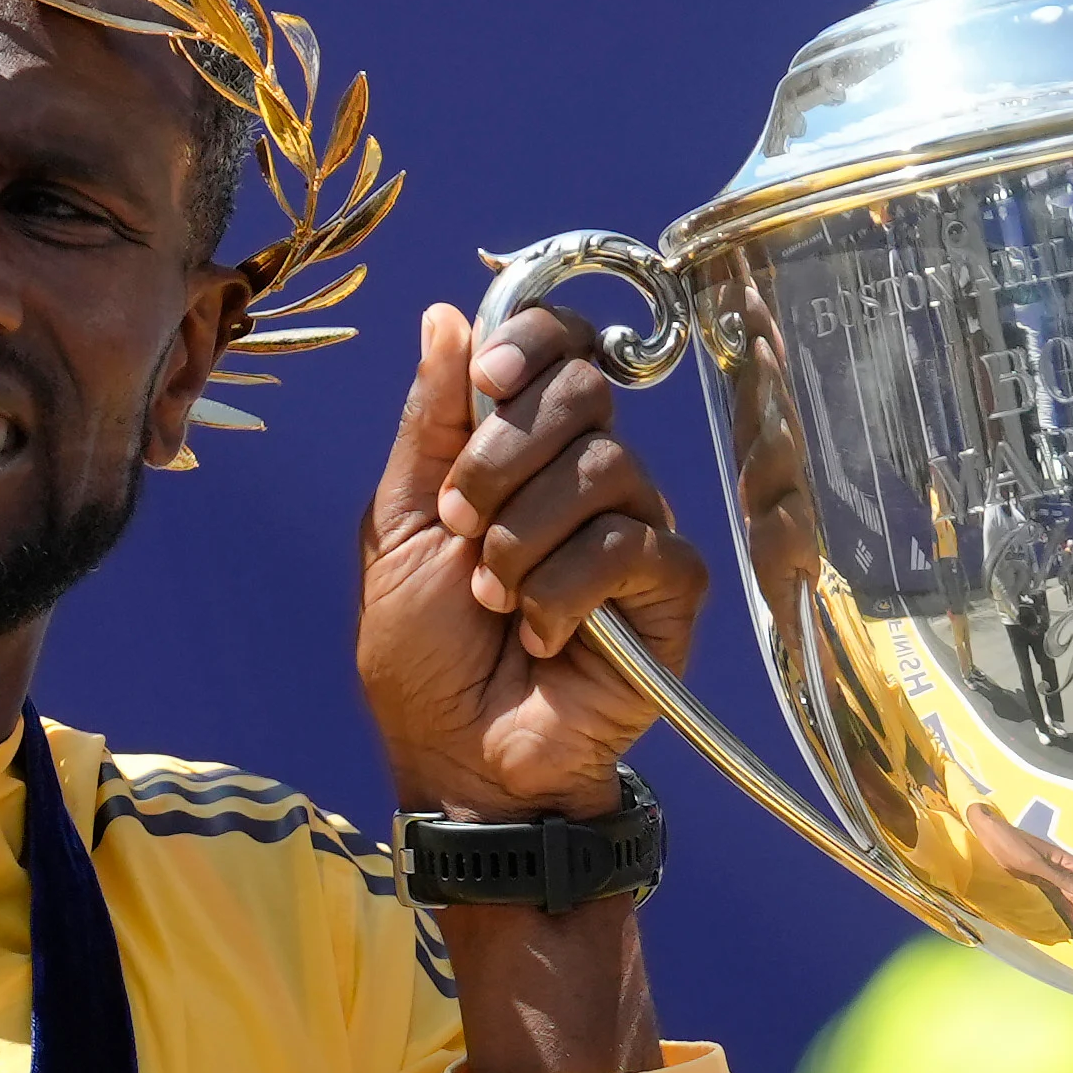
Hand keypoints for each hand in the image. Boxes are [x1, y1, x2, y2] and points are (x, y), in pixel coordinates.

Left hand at [360, 301, 712, 818]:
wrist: (458, 756)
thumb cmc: (423, 654)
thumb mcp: (400, 525)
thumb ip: (427, 424)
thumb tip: (446, 315)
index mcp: (527, 448)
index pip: (562, 347)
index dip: (533, 341)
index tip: (487, 377)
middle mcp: (592, 476)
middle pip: (585, 392)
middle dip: (504, 458)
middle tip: (463, 526)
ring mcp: (638, 528)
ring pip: (604, 468)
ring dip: (522, 540)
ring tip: (494, 600)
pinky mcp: (672, 588)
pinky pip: (628, 544)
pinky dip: (563, 592)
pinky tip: (542, 636)